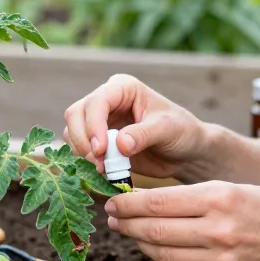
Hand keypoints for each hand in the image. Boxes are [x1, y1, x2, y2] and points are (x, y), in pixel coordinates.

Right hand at [63, 74, 208, 177]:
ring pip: (73, 133)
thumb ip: (143, 135)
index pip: (97, 102)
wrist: (186, 151)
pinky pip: (80, 150)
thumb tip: (120, 144)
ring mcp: (100, 121)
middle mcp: (107, 101)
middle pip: (76, 115)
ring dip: (83, 153)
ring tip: (105, 169)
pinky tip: (103, 172)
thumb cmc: (181, 132)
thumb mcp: (167, 130)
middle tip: (99, 163)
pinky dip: (86, 162)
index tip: (101, 150)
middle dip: (83, 140)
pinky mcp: (99, 141)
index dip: (94, 125)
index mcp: (123, 88)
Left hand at [104, 181, 259, 260]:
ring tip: (129, 232)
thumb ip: (191, 195)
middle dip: (126, 223)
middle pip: (155, 229)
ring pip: (163, 252)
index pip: (158, 202)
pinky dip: (161, 258)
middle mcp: (218, 229)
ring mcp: (220, 258)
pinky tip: (154, 247)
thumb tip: (146, 202)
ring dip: (139, 242)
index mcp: (219, 198)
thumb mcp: (231, 187)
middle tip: (112, 217)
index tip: (114, 201)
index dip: (129, 203)